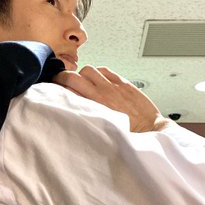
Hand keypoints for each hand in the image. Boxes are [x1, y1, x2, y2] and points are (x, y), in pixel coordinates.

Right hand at [53, 65, 171, 132]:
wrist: (150, 130)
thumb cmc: (128, 134)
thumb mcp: (102, 128)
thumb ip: (87, 116)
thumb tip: (72, 110)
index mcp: (95, 107)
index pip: (69, 89)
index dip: (58, 86)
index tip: (54, 88)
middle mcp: (102, 94)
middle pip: (74, 76)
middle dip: (64, 76)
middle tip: (60, 80)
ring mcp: (114, 86)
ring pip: (89, 70)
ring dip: (83, 74)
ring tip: (83, 81)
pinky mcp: (124, 83)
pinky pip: (105, 70)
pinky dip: (99, 72)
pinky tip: (98, 79)